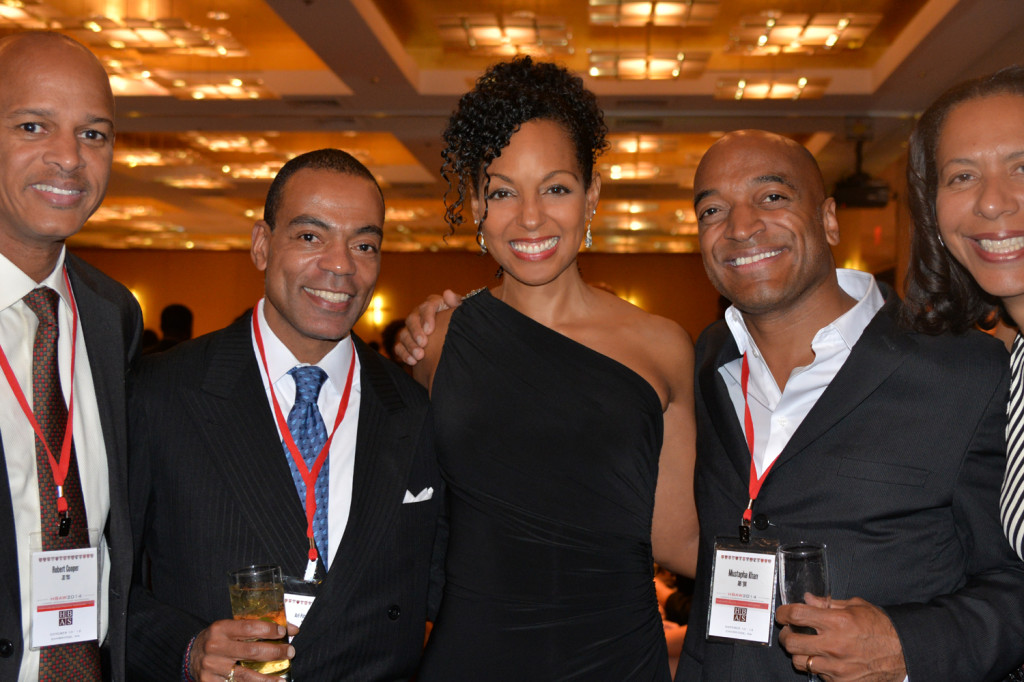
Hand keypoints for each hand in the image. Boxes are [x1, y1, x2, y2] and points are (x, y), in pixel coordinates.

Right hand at [189, 619, 297, 680]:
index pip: (249, 627)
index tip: (284, 632)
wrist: (190, 655)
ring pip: (245, 675)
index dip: (269, 630)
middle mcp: (215, 647)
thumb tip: (289, 629)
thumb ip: (256, 628)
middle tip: (290, 652)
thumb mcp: (230, 628)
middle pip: (252, 652)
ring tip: (282, 680)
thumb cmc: (217, 639)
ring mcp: (212, 668)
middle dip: (275, 652)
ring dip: (267, 679)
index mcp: (221, 629)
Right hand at [394, 290, 461, 364]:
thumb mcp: (461, 312)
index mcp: (434, 304)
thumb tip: (447, 293)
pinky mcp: (406, 341)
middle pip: (412, 319)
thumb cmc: (459, 321)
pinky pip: (399, 346)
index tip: (430, 330)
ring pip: (404, 333)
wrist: (455, 335)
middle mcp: (419, 314)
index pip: (427, 306)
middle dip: (416, 332)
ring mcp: (411, 328)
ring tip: (419, 356)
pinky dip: (404, 354)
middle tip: (423, 344)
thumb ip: (456, 302)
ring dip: (410, 345)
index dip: (427, 317)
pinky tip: (412, 361)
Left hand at [776, 595, 905, 681]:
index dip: (783, 613)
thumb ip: (828, 604)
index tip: (782, 613)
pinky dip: (816, 666)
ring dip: (798, 652)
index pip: (796, 615)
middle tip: (789, 630)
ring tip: (804, 646)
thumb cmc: (881, 628)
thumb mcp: (856, 606)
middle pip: (790, 642)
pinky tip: (823, 658)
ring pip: (798, 662)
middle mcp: (834, 646)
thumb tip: (808, 599)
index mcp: (837, 622)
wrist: (903, 654)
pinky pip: (817, 674)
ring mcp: (836, 667)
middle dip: (785, 634)